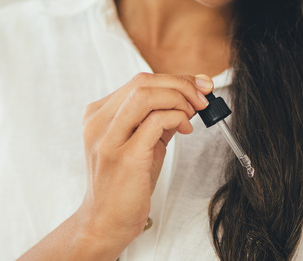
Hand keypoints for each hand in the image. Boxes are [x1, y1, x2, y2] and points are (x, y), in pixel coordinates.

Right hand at [76, 72, 213, 253]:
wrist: (105, 222)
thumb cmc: (123, 185)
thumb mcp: (141, 144)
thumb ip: (159, 120)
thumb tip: (189, 97)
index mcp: (99, 115)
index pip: (139, 82)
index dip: (174, 79)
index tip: (199, 85)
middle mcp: (98, 122)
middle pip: (142, 82)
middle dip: (180, 84)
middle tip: (203, 97)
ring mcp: (108, 138)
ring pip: (145, 94)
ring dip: (179, 97)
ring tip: (194, 112)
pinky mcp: (124, 156)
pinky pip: (155, 121)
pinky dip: (177, 117)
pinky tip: (185, 127)